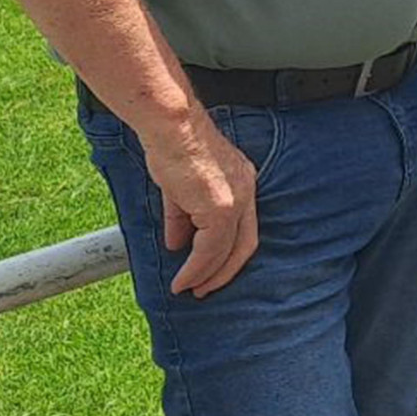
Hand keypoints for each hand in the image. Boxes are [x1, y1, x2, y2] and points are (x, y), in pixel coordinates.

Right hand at [137, 110, 257, 297]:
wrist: (170, 127)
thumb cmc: (173, 146)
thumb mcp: (180, 187)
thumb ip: (183, 215)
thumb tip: (177, 243)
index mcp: (242, 182)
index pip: (243, 227)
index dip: (227, 252)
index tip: (208, 268)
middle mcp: (246, 191)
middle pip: (244, 245)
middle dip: (224, 271)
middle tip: (203, 288)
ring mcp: (236, 200)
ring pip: (225, 251)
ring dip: (205, 274)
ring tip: (188, 288)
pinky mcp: (221, 208)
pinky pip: (209, 250)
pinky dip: (196, 269)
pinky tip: (182, 279)